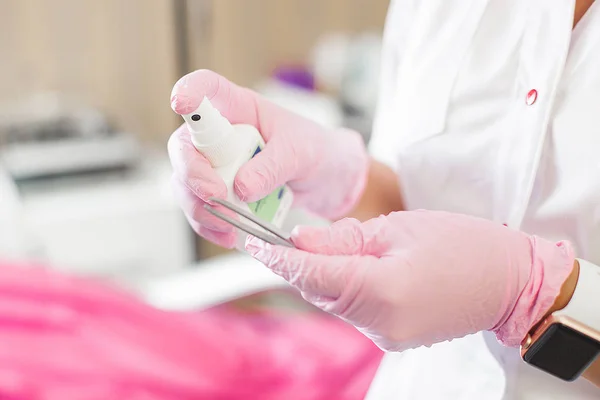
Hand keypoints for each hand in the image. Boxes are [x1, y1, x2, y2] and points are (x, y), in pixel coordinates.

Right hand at [168, 70, 368, 247]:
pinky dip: (209, 225)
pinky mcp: (220, 192)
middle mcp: (220, 134)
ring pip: (186, 183)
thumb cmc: (313, 150)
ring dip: (199, 207)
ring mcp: (216, 164)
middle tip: (214, 195)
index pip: (206, 89)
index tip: (181, 103)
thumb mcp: (299, 152)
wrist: (328, 179)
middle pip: (184, 147)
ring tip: (225, 224)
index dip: (189, 91)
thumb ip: (272, 166)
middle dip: (192, 174)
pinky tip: (227, 235)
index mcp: (239, 108)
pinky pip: (201, 209)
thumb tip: (241, 188)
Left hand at [246, 210, 574, 350]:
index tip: (251, 243)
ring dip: (320, 276)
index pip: (312, 273)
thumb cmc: (462, 242)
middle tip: (278, 239)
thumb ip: (342, 239)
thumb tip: (298, 240)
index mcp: (381, 290)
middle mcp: (380, 323)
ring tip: (323, 247)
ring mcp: (387, 336)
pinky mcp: (393, 338)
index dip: (277, 258)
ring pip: (333, 301)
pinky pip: (353, 311)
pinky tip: (352, 268)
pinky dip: (343, 289)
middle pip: (318, 290)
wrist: (510, 280)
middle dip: (297, 264)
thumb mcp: (397, 227)